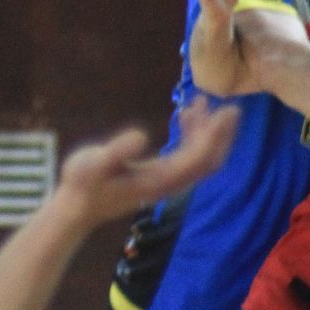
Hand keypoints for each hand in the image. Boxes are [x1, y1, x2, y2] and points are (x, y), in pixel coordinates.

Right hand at [51, 98, 238, 227]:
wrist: (78, 207)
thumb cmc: (82, 183)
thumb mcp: (93, 163)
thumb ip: (117, 151)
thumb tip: (141, 135)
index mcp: (160, 179)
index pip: (199, 158)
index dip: (215, 135)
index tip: (226, 112)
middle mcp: (169, 182)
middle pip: (208, 161)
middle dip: (222, 135)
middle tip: (231, 107)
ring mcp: (166, 181)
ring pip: (199, 158)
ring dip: (208, 132)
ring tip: (203, 102)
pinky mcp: (159, 176)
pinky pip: (187, 157)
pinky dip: (192, 136)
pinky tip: (185, 116)